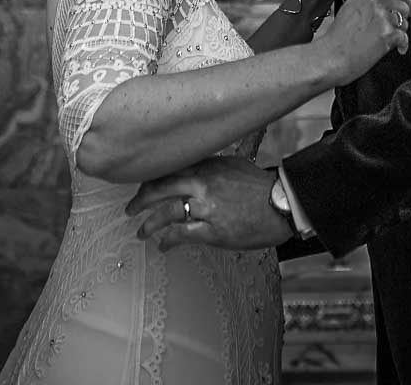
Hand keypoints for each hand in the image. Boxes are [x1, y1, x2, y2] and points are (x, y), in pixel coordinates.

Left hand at [127, 157, 290, 251]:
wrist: (281, 204)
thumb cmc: (260, 187)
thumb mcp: (234, 165)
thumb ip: (211, 167)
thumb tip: (195, 170)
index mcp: (207, 164)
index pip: (170, 168)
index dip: (151, 179)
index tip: (142, 187)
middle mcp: (202, 182)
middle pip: (161, 187)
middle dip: (141, 199)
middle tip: (129, 209)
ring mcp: (206, 206)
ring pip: (167, 212)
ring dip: (149, 223)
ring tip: (141, 232)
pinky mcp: (212, 230)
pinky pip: (181, 235)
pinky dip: (168, 240)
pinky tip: (163, 246)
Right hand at [316, 0, 410, 84]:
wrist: (332, 56)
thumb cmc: (337, 37)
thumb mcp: (350, 6)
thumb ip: (369, 0)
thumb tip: (388, 2)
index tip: (406, 5)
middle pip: (404, 5)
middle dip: (403, 18)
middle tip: (398, 26)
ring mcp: (382, 16)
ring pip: (405, 22)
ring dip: (399, 32)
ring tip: (387, 39)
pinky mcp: (387, 33)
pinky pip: (404, 38)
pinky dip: (402, 45)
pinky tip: (396, 48)